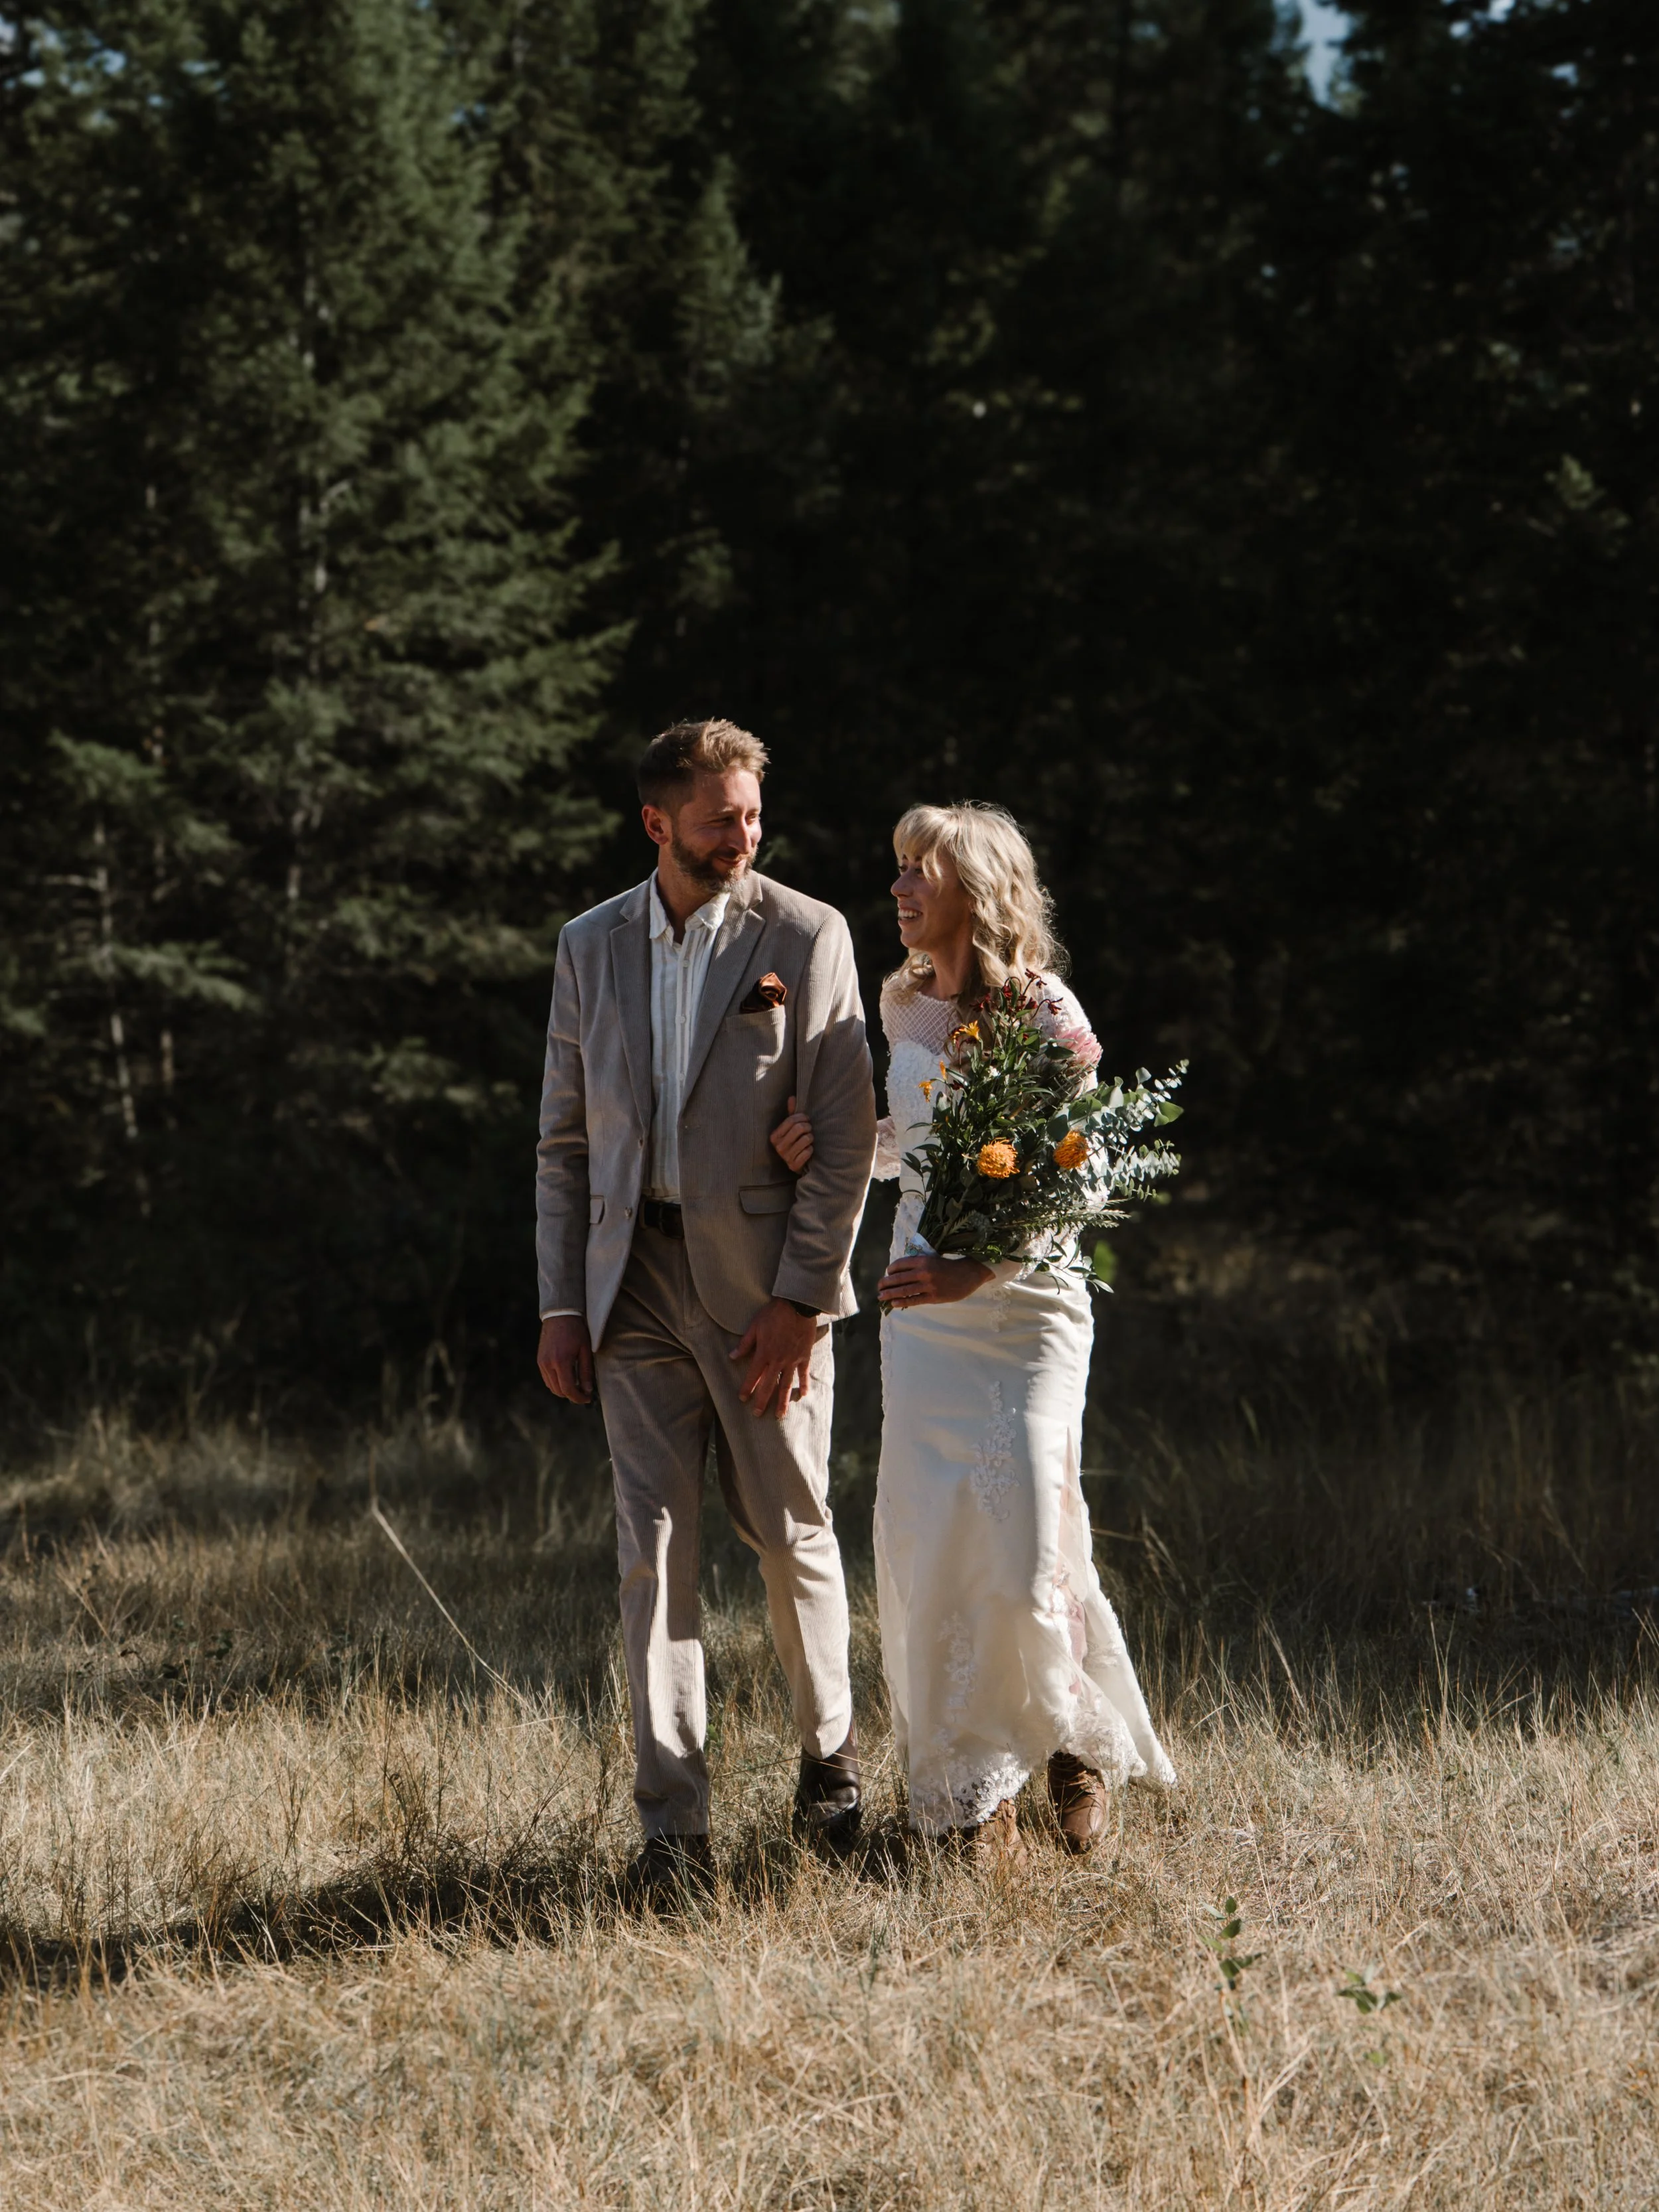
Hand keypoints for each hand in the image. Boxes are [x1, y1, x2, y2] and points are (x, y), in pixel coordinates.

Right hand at [537, 1314, 593, 1403]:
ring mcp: (541, 1363)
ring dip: (563, 1390)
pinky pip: (547, 1379)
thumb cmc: (576, 1330)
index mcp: (561, 1361)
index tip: (587, 1399)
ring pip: (551, 1387)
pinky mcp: (539, 1361)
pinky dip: (556, 1383)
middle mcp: (548, 1364)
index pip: (568, 1389)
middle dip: (572, 1395)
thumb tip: (587, 1390)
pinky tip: (566, 1378)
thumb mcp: (585, 1350)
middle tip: (583, 1393)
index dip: (578, 1398)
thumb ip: (586, 1372)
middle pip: (558, 1391)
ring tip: (576, 1386)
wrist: (560, 1315)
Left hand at [730, 1297, 818, 1419]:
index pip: (753, 1375)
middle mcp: (778, 1360)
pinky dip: (803, 1385)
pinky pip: (804, 1374)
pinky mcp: (804, 1356)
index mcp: (764, 1353)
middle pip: (768, 1385)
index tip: (742, 1398)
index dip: (747, 1388)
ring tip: (780, 1415)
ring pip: (786, 1384)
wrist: (797, 1306)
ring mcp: (792, 1360)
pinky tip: (803, 1396)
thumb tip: (732, 1357)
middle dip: (762, 1401)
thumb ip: (744, 1344)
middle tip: (758, 1414)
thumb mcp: (755, 1326)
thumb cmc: (774, 1314)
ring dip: (782, 1401)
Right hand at [769, 1095, 813, 1173]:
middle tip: (810, 1129)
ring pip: (806, 1139)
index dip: (802, 1117)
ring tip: (809, 1140)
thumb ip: (791, 1113)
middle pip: (799, 1128)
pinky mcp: (794, 1166)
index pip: (791, 1120)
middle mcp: (778, 1147)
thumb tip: (792, 1097)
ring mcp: (785, 1157)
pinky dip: (811, 1150)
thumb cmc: (794, 1142)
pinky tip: (808, 1150)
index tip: (807, 1119)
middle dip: (808, 1127)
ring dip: (811, 1138)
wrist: (797, 1164)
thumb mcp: (790, 1128)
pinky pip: (808, 1152)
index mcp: (774, 1136)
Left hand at [877, 1254, 992, 1308]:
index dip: (891, 1270)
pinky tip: (894, 1304)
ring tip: (881, 1296)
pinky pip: (914, 1300)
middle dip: (886, 1283)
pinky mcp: (933, 1297)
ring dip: (890, 1294)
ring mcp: (928, 1285)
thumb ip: (919, 1264)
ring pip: (904, 1290)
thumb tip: (900, 1273)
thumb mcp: (933, 1259)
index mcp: (923, 1259)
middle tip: (878, 1287)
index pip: (900, 1264)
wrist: (968, 1274)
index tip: (886, 1273)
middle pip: (899, 1278)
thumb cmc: (949, 1266)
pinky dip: (902, 1302)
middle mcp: (924, 1272)